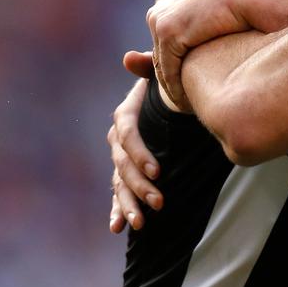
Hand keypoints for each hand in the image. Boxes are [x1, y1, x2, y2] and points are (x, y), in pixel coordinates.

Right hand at [108, 78, 161, 232]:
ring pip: (120, 183)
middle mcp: (118, 138)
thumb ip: (150, 66)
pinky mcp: (127, 172)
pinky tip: (118, 228)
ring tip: (139, 223)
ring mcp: (121, 157)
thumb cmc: (169, 82)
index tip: (158, 170)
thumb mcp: (163, 72)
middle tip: (160, 201)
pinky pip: (119, 192)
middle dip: (139, 185)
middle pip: (123, 165)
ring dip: (128, 203)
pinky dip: (117, 209)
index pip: (127, 135)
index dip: (139, 153)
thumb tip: (130, 58)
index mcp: (126, 114)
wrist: (170, 98)